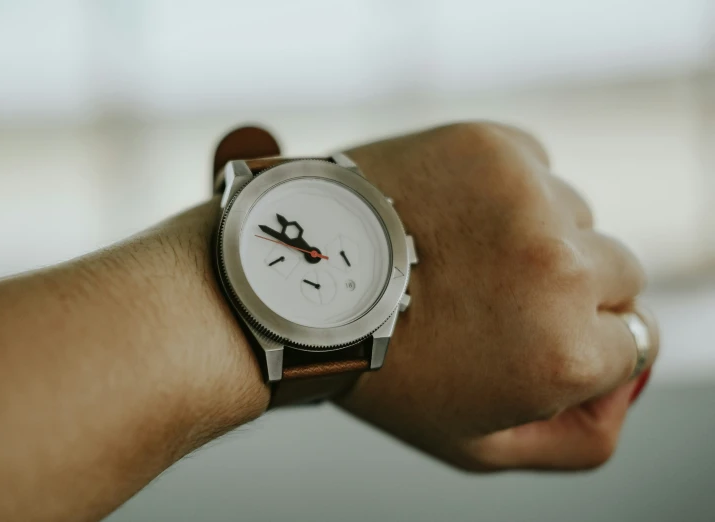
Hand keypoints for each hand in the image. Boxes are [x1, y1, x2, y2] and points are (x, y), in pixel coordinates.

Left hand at [337, 122, 659, 470]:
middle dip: (570, 290)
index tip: (531, 337)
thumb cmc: (382, 370)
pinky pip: (535, 167)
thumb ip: (577, 436)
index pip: (633, 341)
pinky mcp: (489, 145)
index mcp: (566, 351)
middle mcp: (561, 268)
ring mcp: (525, 197)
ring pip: (576, 217)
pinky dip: (506, 190)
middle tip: (496, 297)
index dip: (579, 343)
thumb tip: (621, 390)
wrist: (293, 286)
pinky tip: (450, 216)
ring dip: (537, 235)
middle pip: (620, 273)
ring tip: (460, 255)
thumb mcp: (478, 444)